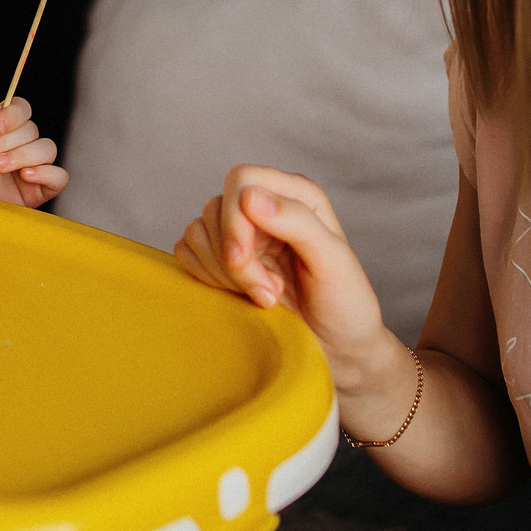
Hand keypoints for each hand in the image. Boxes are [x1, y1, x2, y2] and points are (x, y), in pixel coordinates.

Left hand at [0, 97, 66, 207]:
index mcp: (3, 128)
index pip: (22, 109)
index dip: (13, 114)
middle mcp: (20, 145)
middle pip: (31, 130)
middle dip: (6, 140)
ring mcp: (31, 168)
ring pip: (47, 149)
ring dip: (22, 155)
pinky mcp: (38, 191)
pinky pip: (59, 177)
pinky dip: (47, 173)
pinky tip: (24, 175)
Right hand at [173, 165, 391, 378]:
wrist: (338, 349)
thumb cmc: (344, 305)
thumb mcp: (334, 262)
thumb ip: (298, 222)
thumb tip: (250, 196)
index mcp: (296, 196)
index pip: (242, 180)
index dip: (235, 220)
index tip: (243, 262)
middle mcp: (265, 207)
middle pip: (216, 208)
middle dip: (233, 259)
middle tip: (269, 293)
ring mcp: (241, 234)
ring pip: (197, 231)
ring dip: (223, 273)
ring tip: (264, 297)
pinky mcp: (220, 260)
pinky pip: (187, 252)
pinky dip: (206, 277)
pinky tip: (239, 296)